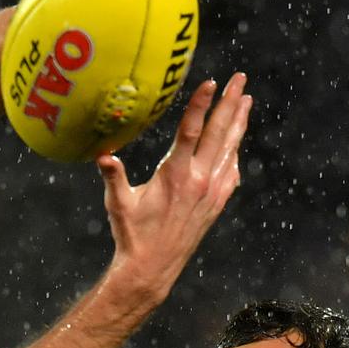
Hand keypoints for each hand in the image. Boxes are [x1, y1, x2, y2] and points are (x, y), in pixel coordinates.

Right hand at [97, 73, 252, 303]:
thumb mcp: (118, 204)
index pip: (191, 131)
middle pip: (219, 133)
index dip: (200, 105)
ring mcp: (211, 192)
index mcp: (175, 175)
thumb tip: (102, 156)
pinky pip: (231, 171)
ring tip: (246, 100)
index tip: (211, 82)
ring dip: (238, 122)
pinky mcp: (216, 203)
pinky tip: (235, 144)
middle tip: (240, 80)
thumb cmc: (131, 234)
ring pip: (230, 148)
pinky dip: (234, 152)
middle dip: (230, 103)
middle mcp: (199, 180)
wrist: (152, 267)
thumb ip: (113, 177)